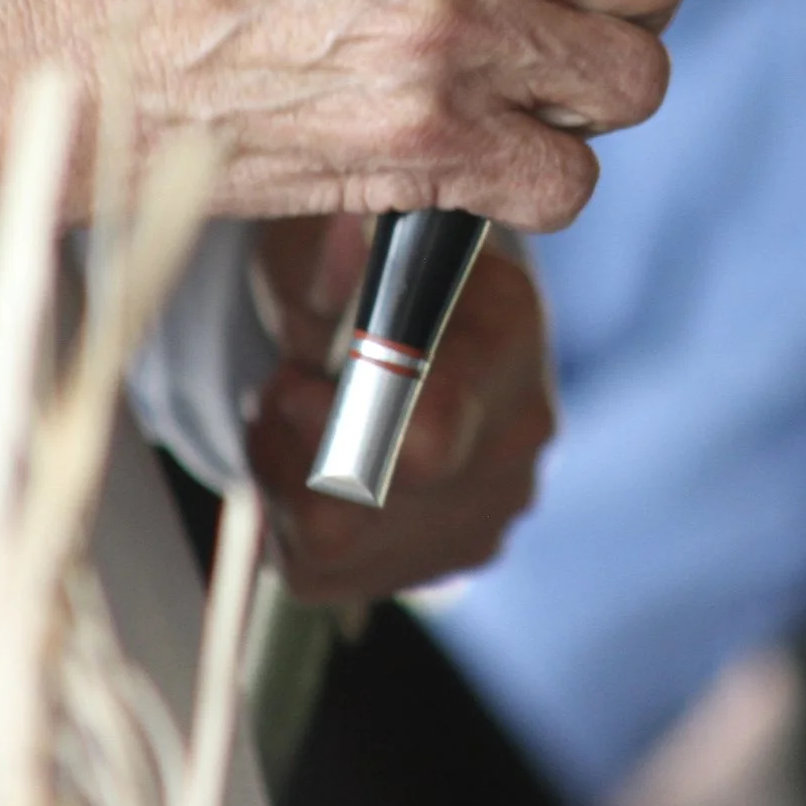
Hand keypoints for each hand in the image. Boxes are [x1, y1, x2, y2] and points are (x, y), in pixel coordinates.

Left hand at [245, 214, 554, 598]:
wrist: (408, 312)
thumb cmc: (357, 263)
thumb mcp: (321, 232)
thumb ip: (322, 254)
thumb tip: (340, 247)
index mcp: (506, 325)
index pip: (431, 428)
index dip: (332, 420)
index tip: (293, 378)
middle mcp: (523, 428)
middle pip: (367, 503)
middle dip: (292, 449)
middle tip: (285, 390)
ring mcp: (498, 502)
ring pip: (335, 546)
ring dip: (282, 482)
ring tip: (295, 419)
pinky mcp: (457, 553)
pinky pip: (326, 573)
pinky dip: (288, 522)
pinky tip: (310, 464)